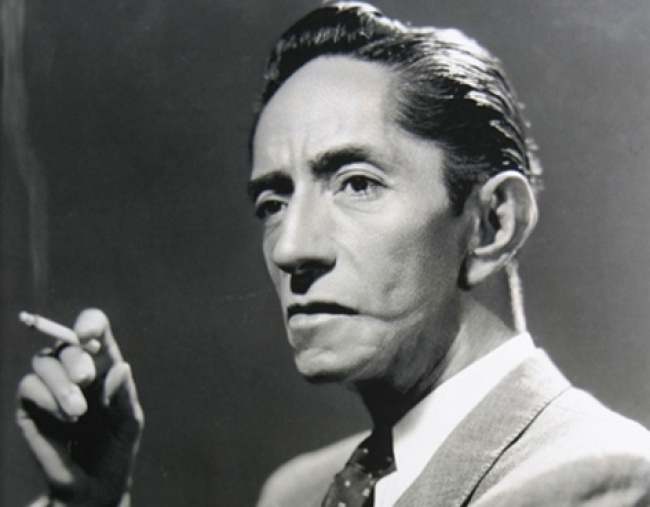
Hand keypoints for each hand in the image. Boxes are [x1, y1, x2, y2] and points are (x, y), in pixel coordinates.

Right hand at [16, 309, 143, 506]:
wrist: (94, 486)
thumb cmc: (116, 447)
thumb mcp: (128, 420)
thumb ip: (123, 394)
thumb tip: (120, 366)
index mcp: (102, 363)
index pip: (93, 328)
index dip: (89, 324)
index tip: (90, 337)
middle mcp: (74, 369)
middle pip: (66, 343)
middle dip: (76, 359)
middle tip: (86, 379)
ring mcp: (51, 386)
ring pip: (43, 360)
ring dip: (61, 382)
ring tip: (78, 412)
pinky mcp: (31, 406)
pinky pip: (29, 386)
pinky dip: (47, 397)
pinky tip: (65, 418)